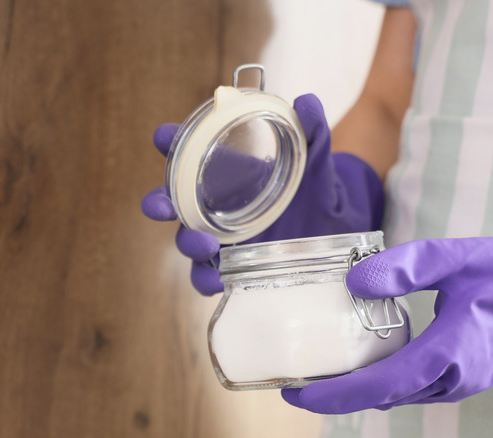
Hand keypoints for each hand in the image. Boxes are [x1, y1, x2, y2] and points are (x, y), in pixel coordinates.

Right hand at [141, 94, 384, 294]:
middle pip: (172, 201)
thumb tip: (308, 102)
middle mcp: (214, 202)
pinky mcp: (231, 266)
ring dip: (186, 242)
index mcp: (226, 169)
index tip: (164, 136)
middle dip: (159, 201)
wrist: (333, 231)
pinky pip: (208, 276)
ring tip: (205, 245)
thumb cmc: (314, 191)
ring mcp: (220, 236)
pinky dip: (207, 280)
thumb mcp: (316, 165)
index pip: (187, 150)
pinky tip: (218, 280)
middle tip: (161, 205)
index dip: (169, 142)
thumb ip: (313, 134)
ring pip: (186, 240)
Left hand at [282, 196, 492, 413]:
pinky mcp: (455, 380)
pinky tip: (355, 361)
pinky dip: (376, 382)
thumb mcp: (454, 256)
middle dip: (333, 394)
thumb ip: (405, 267)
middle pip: (378, 397)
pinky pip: (406, 388)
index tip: (294, 391)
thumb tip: (354, 282)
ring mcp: (455, 385)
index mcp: (450, 353)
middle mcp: (451, 380)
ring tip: (313, 369)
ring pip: (392, 395)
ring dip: (353, 389)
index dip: (333, 393)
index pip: (379, 386)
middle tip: (291, 377)